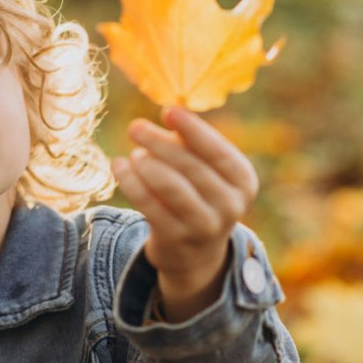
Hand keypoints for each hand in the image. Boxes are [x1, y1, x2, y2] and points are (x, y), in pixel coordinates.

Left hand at [111, 106, 258, 321]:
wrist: (197, 253)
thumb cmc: (200, 194)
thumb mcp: (207, 170)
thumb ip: (190, 144)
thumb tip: (169, 114)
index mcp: (243, 181)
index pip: (218, 152)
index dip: (193, 130)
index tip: (168, 110)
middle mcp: (230, 206)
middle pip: (191, 167)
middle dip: (160, 143)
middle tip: (136, 127)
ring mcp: (205, 226)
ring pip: (170, 187)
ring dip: (146, 164)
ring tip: (134, 154)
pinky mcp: (177, 239)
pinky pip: (149, 205)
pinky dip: (131, 182)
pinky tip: (119, 167)